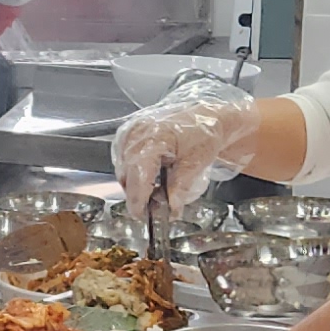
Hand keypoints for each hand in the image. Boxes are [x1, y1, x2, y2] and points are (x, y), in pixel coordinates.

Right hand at [116, 85, 267, 220]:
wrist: (206, 116)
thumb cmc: (204, 132)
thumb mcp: (196, 163)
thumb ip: (180, 187)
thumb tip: (171, 209)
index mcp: (155, 137)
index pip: (138, 174)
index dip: (137, 198)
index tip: (140, 215)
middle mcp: (138, 132)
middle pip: (127, 173)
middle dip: (137, 194)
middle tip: (151, 208)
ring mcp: (131, 130)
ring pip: (123, 167)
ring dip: (134, 183)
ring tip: (152, 192)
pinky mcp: (130, 132)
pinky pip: (123, 158)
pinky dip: (133, 171)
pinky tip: (148, 176)